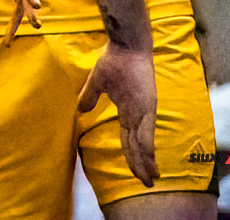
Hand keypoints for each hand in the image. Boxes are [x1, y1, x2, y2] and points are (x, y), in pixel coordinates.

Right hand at [77, 43, 158, 186]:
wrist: (125, 45)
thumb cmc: (113, 60)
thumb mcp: (97, 82)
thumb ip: (89, 97)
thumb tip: (79, 109)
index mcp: (128, 111)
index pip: (130, 139)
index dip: (132, 156)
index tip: (137, 172)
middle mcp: (139, 115)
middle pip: (139, 146)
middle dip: (142, 166)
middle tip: (147, 183)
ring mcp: (144, 111)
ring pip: (144, 143)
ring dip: (145, 162)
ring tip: (149, 178)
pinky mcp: (148, 105)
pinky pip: (145, 130)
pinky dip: (146, 146)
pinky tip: (147, 160)